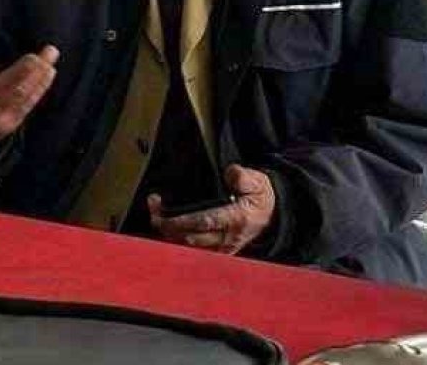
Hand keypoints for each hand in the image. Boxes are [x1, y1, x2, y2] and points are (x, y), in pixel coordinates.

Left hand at [148, 165, 275, 254]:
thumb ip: (244, 177)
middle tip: (154, 210)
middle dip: (169, 227)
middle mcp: (228, 238)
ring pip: (190, 248)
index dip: (182, 221)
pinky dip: (177, 242)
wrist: (272, 217)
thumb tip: (231, 172)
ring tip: (156, 216)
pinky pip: (193, 252)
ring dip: (170, 235)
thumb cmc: (260, 197)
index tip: (164, 214)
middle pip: (192, 238)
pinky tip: (165, 229)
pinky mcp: (218, 253)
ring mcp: (222, 248)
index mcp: (236, 219)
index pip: (205, 223)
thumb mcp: (258, 182)